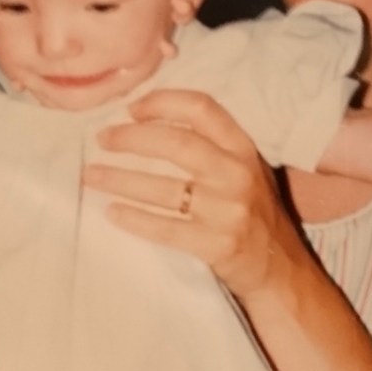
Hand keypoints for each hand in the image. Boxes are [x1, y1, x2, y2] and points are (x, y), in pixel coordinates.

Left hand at [83, 90, 304, 299]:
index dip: (162, 103)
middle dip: (131, 138)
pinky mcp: (216, 245)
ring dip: (119, 179)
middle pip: (176, 143)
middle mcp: (237, 174)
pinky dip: (134, 219)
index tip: (131, 109)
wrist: (279, 267)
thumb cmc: (253, 211)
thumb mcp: (245, 168)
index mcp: (243, 148)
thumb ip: (212, 145)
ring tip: (92, 175)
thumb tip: (148, 122)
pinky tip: (112, 212)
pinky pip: (165, 228)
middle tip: (102, 140)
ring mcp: (227, 210)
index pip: (202, 109)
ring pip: (163, 188)